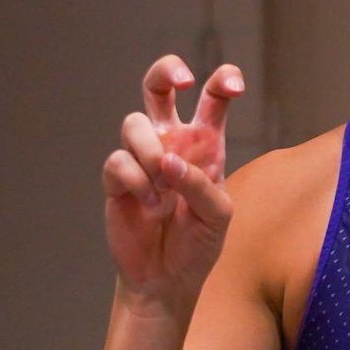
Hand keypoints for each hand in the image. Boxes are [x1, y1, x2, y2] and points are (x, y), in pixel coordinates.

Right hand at [102, 55, 245, 311]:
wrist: (167, 279)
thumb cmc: (199, 243)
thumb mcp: (218, 216)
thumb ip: (201, 185)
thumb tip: (168, 161)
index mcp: (205, 145)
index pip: (212, 101)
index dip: (222, 82)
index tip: (233, 84)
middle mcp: (171, 143)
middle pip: (158, 88)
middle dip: (166, 71)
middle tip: (182, 79)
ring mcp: (142, 159)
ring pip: (135, 123)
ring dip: (151, 150)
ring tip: (164, 185)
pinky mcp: (116, 180)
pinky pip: (118, 160)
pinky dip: (137, 182)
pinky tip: (150, 207)